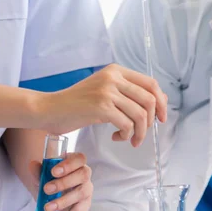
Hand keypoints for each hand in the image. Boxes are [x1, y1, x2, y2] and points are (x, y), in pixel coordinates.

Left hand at [29, 152, 92, 210]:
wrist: (52, 194)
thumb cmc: (50, 179)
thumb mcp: (43, 175)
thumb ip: (38, 170)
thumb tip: (33, 164)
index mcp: (76, 162)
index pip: (79, 158)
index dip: (69, 164)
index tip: (53, 172)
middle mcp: (85, 174)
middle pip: (83, 175)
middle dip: (64, 183)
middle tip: (47, 189)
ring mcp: (87, 189)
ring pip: (81, 193)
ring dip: (63, 201)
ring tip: (47, 208)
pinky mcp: (85, 205)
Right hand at [39, 64, 167, 145]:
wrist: (50, 109)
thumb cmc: (77, 104)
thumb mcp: (106, 92)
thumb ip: (129, 93)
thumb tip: (161, 100)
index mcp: (116, 70)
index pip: (151, 83)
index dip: (161, 102)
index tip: (161, 118)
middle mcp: (113, 77)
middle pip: (150, 100)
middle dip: (152, 121)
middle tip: (143, 133)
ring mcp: (107, 91)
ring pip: (140, 115)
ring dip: (139, 132)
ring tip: (130, 139)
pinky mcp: (101, 107)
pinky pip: (127, 124)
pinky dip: (126, 135)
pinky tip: (116, 137)